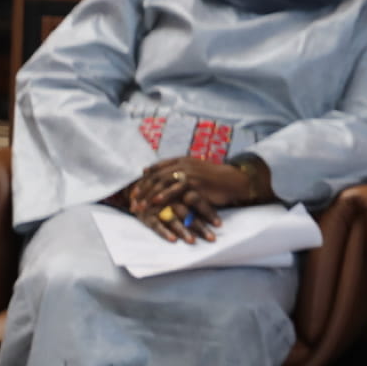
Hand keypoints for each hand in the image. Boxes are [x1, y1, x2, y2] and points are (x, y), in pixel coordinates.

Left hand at [128, 157, 253, 242]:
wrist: (234, 181)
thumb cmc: (216, 180)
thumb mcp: (196, 172)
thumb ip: (181, 173)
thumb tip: (166, 180)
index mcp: (182, 160)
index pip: (157, 168)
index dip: (144, 180)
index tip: (135, 191)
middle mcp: (183, 164)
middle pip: (156, 175)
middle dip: (142, 189)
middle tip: (132, 201)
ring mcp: (188, 172)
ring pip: (162, 182)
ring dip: (148, 195)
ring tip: (139, 206)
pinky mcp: (194, 182)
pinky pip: (175, 189)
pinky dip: (164, 195)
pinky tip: (155, 203)